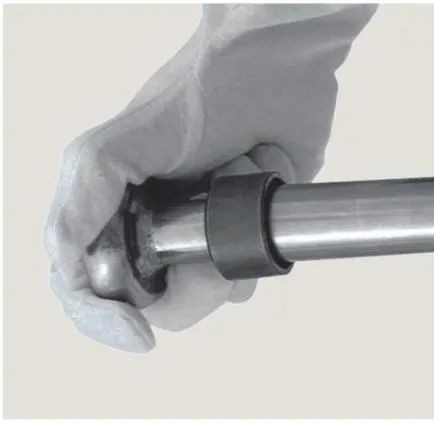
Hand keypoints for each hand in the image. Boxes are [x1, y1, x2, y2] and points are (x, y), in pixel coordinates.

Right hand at [45, 4, 375, 351]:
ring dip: (231, 256)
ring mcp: (204, 231)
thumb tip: (67, 268)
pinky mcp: (248, 229)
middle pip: (157, 302)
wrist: (285, 70)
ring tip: (238, 189)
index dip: (106, 318)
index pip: (90, 287)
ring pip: (209, 292)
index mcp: (112, 208)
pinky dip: (262, 242)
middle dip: (191, 283)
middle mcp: (154, 225)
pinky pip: (252, 270)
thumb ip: (83, 201)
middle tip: (212, 234)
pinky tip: (260, 187)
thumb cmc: (208, 90)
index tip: (138, 334)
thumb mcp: (122, 142)